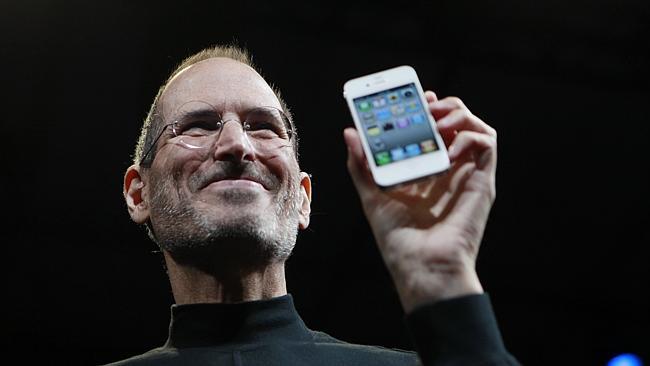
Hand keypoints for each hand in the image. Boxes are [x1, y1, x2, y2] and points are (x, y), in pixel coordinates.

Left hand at [344, 91, 496, 312]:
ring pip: (476, 126)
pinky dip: (469, 134)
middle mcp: (449, 169)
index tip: (416, 96)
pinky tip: (448, 147)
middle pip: (456, 122)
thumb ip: (362, 165)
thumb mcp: (372, 195)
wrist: (420, 266)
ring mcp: (466, 174)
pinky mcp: (482, 181)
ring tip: (437, 121)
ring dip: (458, 114)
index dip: (428, 107)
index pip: (433, 128)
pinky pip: (486, 143)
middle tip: (426, 104)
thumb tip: (350, 133)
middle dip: (443, 105)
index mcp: (426, 170)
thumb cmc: (398, 239)